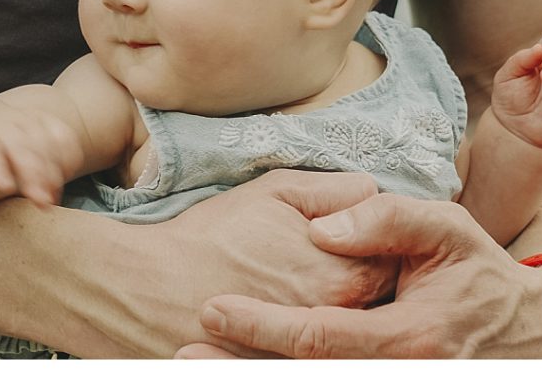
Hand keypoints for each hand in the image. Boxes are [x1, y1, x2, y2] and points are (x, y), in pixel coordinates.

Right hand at [0, 94, 83, 205]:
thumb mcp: (24, 156)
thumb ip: (41, 175)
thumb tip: (51, 200)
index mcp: (37, 121)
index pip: (61, 136)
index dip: (67, 159)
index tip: (65, 180)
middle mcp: (19, 121)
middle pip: (40, 143)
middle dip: (49, 173)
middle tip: (50, 201)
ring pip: (18, 147)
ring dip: (31, 175)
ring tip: (38, 200)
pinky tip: (4, 185)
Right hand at [113, 170, 396, 356]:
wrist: (146, 289)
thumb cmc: (209, 237)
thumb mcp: (273, 191)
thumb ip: (334, 190)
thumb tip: (372, 192)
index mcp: (343, 277)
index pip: (395, 267)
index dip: (384, 250)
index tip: (369, 243)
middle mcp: (336, 323)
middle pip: (380, 309)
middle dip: (369, 288)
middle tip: (338, 269)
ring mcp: (305, 356)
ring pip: (350, 342)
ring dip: (347, 319)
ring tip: (310, 291)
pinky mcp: (274, 367)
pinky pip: (311, 357)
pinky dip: (311, 344)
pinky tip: (289, 322)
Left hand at [174, 193, 541, 357]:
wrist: (525, 332)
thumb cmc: (477, 272)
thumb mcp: (445, 230)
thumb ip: (386, 220)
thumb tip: (324, 226)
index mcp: (407, 339)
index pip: (317, 337)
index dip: (261, 325)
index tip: (212, 307)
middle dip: (239, 367)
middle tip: (179, 354)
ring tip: (192, 364)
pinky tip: (245, 363)